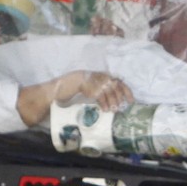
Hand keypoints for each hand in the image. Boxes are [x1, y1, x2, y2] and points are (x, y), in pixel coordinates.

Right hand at [17, 70, 132, 125]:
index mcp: (97, 75)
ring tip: (114, 110)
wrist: (55, 89)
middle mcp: (95, 75)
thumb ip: (97, 92)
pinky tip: (105, 109)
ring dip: (113, 100)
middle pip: (114, 83)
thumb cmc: (69, 91)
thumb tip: (111, 102)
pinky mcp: (85, 84)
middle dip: (121, 95)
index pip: (116, 80)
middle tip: (124, 106)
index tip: (131, 99)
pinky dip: (104, 102)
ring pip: (107, 88)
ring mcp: (89, 78)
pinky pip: (98, 93)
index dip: (125, 89)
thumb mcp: (86, 91)